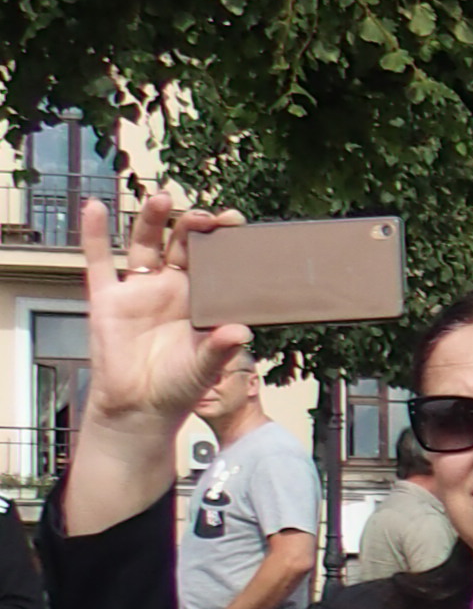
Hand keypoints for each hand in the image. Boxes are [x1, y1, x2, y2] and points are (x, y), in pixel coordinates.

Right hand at [57, 191, 251, 537]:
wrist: (140, 409)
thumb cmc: (179, 388)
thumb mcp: (205, 368)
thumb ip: (220, 348)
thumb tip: (241, 331)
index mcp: (200, 299)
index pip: (213, 260)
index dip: (221, 240)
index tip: (235, 222)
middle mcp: (170, 288)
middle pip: (180, 245)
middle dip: (191, 226)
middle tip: (202, 216)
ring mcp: (138, 290)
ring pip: (143, 244)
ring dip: (150, 220)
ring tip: (160, 198)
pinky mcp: (108, 299)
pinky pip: (99, 261)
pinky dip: (94, 234)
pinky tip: (95, 207)